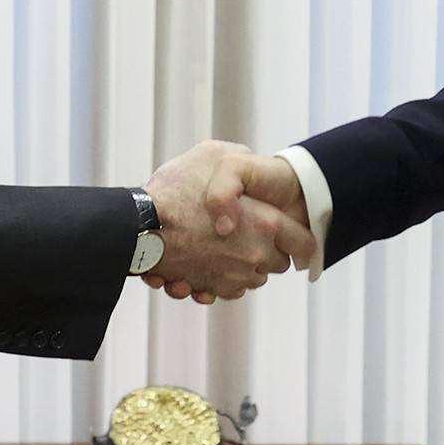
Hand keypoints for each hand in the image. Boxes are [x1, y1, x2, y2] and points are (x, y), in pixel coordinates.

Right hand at [143, 140, 317, 302]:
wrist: (138, 227)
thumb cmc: (175, 190)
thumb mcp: (213, 154)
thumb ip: (239, 156)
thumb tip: (247, 159)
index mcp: (266, 224)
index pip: (304, 243)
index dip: (301, 238)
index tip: (294, 236)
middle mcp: (254, 256)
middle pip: (277, 264)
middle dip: (267, 251)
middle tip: (247, 233)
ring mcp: (232, 277)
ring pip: (251, 279)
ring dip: (241, 266)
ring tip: (219, 246)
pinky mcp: (210, 289)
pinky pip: (224, 290)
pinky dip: (216, 280)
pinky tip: (201, 263)